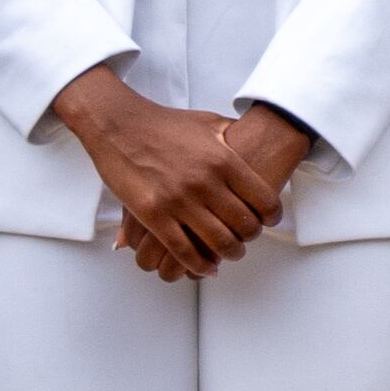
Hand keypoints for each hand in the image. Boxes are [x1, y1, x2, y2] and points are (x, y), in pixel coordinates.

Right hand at [52, 69, 280, 278]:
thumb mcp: (210, 123)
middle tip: (247, 238)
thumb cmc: (164, 123)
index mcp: (225, 161)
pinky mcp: (152, 214)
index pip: (264, 201)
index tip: (268, 221)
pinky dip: (198, 264)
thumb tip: (254, 136)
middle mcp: (206, 183)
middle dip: (250, 237)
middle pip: (245, 225)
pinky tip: (206, 267)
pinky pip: (182, 250)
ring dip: (229, 253)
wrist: (118, 124)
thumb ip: (234, 134)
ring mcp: (179, 200)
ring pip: (218, 242)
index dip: (271, 217)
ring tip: (230, 253)